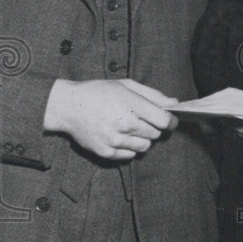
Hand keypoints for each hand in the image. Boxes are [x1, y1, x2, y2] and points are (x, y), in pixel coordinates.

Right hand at [43, 78, 178, 160]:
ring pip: (145, 146)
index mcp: (131, 104)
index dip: (171, 121)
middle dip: (154, 127)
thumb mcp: (126, 85)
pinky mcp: (106, 152)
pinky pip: (130, 156)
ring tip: (130, 128)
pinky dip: (129, 148)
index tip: (170, 120)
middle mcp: (124, 123)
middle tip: (142, 119)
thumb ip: (153, 95)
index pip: (164, 120)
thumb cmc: (99, 92)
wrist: (68, 106)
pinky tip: (120, 136)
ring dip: (143, 139)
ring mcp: (115, 140)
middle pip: (156, 134)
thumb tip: (174, 103)